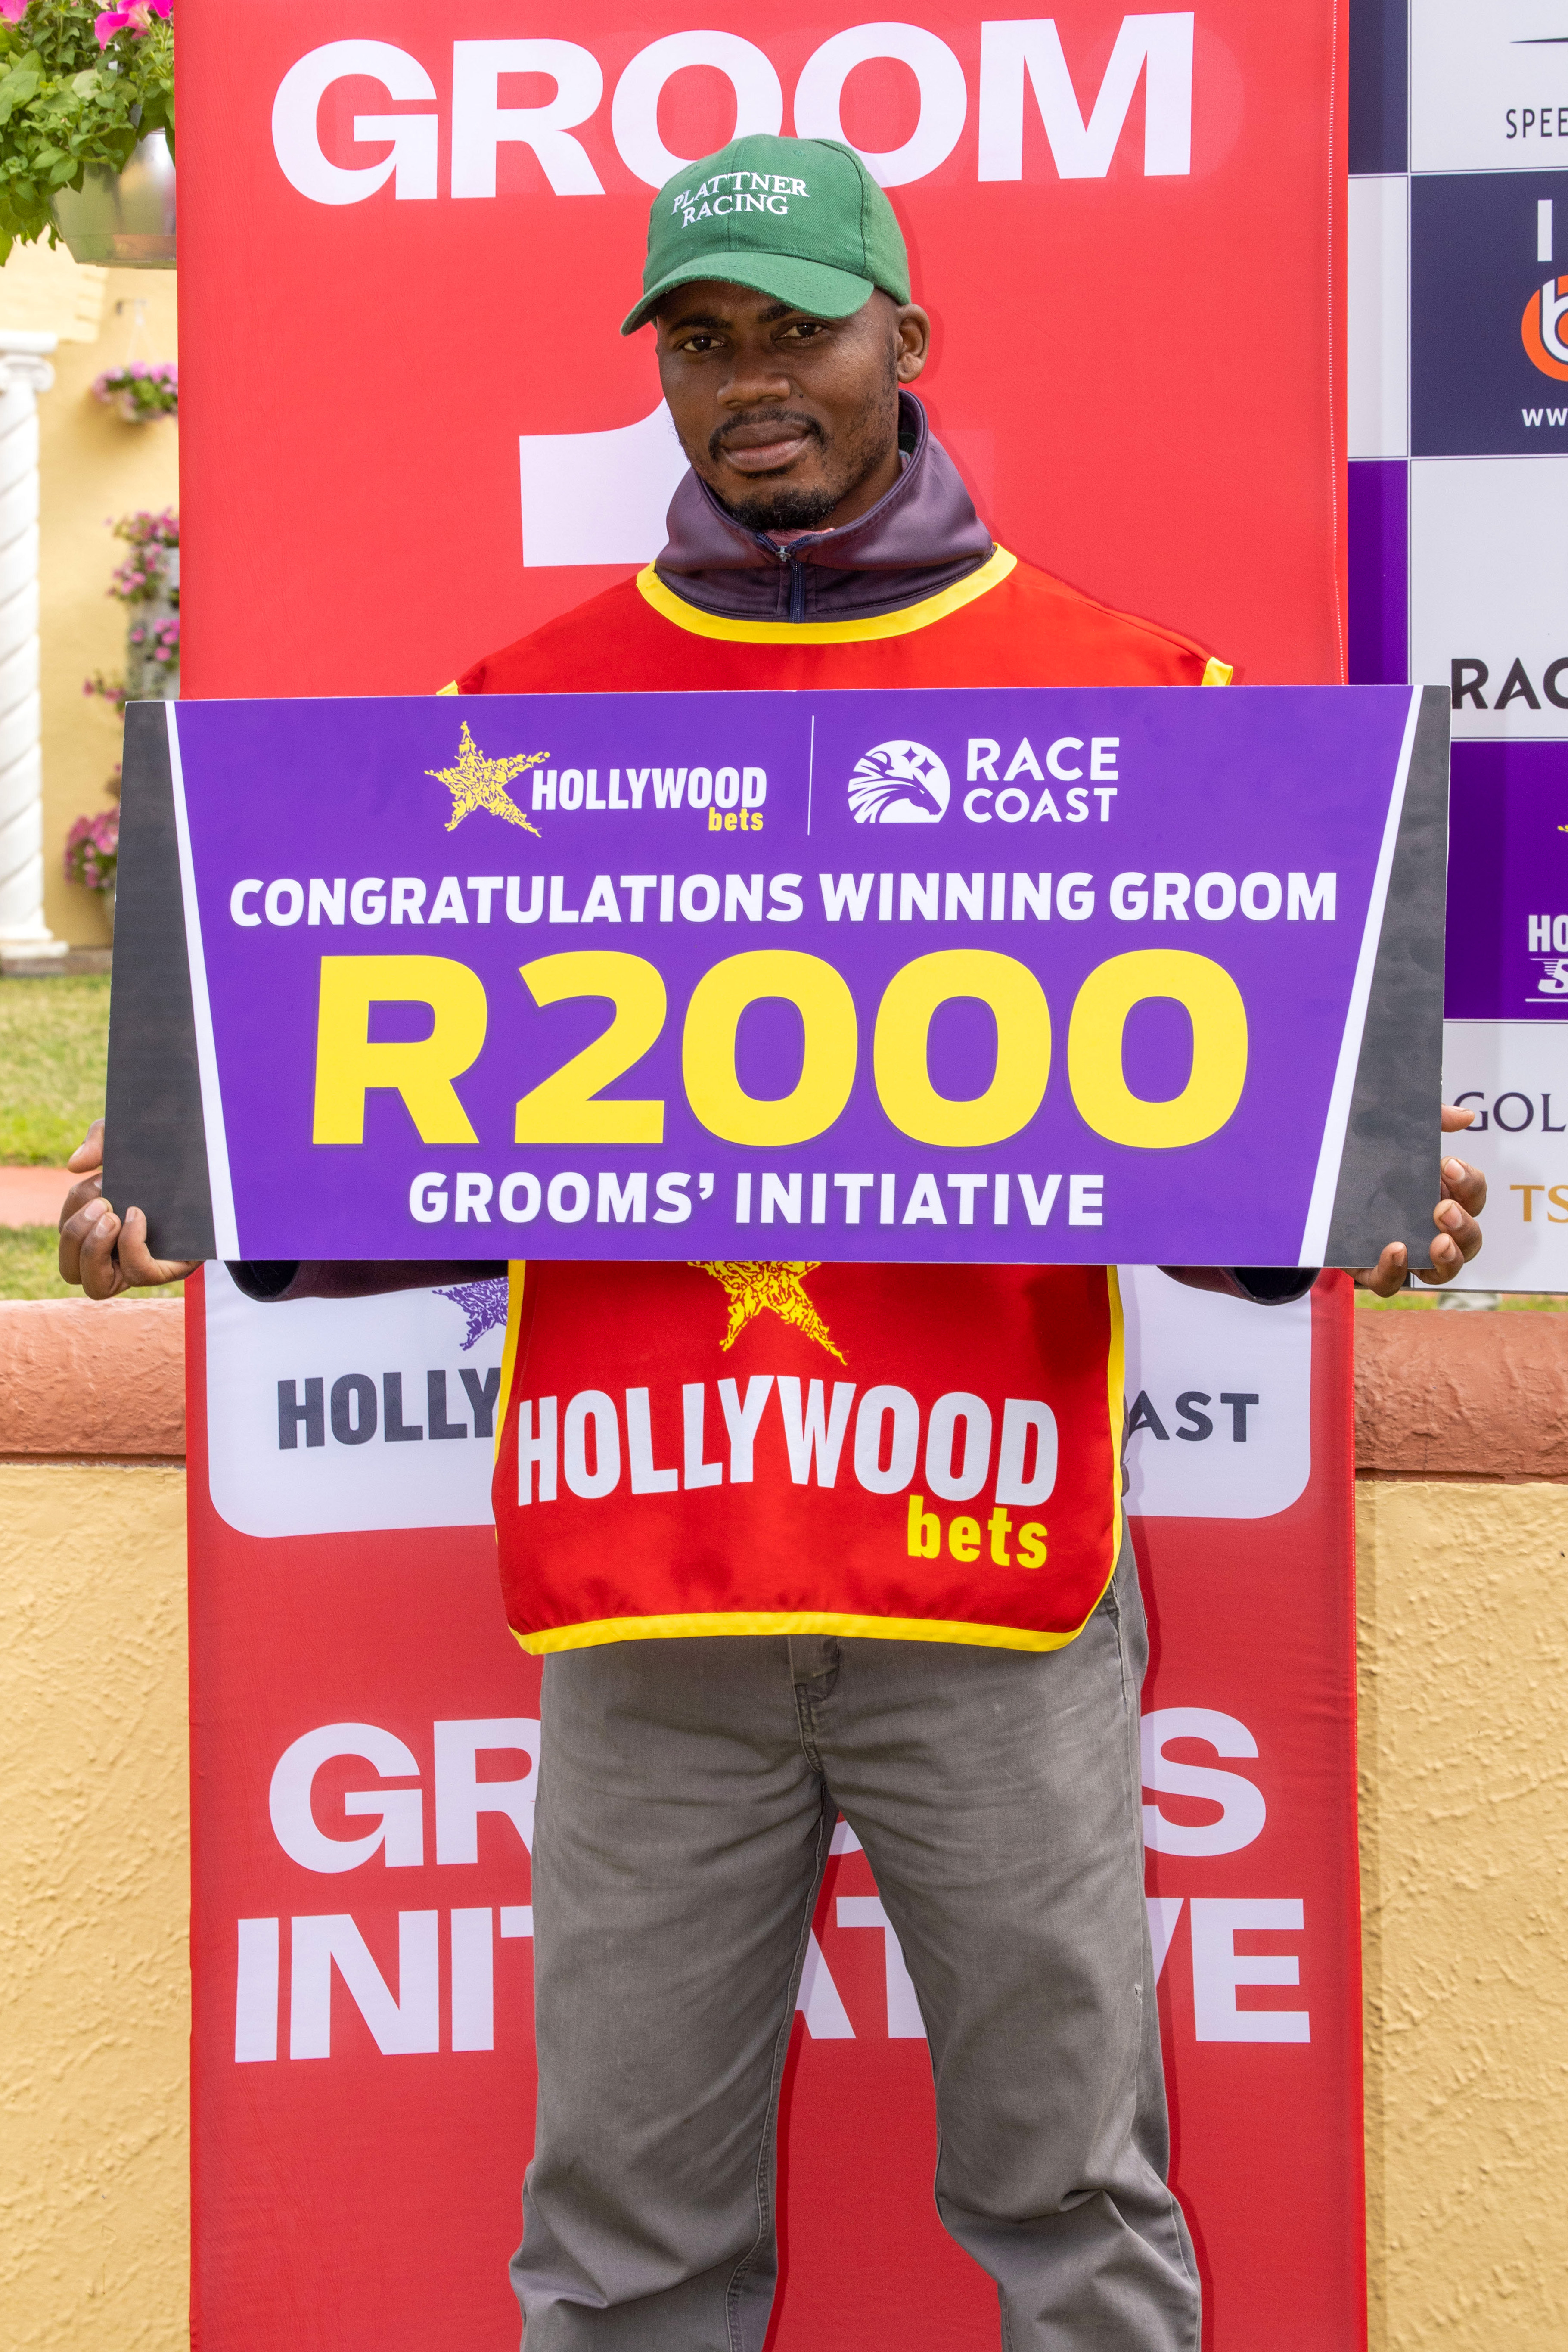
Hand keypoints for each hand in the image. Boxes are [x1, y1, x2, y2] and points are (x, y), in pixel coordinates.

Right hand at [57, 1119, 196, 1298]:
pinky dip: (130, 1246)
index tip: (99, 1180)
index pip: (66, 1239)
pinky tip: (137, 1216)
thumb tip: (74, 1166)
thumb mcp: (129, 1140)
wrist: (214, 1166)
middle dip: (76, 1233)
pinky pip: (139, 1274)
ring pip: (95, 1285)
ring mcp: (140, 1268)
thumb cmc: (164, 1158)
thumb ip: (99, 1141)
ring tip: (112, 1214)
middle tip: (102, 1202)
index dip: (72, 1211)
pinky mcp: (169, 1270)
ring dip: (93, 1247)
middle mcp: (114, 1258)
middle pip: (69, 1271)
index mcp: (99, 1232)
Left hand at [1352, 1107, 1486, 1295]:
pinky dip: (1397, 1269)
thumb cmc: (1369, 1165)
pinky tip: (1395, 1250)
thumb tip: (1466, 1116)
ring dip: (1449, 1257)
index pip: (1473, 1195)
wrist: (1318, 1189)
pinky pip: (1393, 1283)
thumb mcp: (1395, 1137)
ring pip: (1445, 1271)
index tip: (1448, 1164)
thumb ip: (1432, 1122)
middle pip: (1470, 1239)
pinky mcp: (1376, 1272)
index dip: (1469, 1183)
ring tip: (1439, 1241)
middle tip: (1444, 1208)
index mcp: (1444, 1198)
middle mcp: (1434, 1231)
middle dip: (1464, 1225)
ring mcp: (1410, 1256)